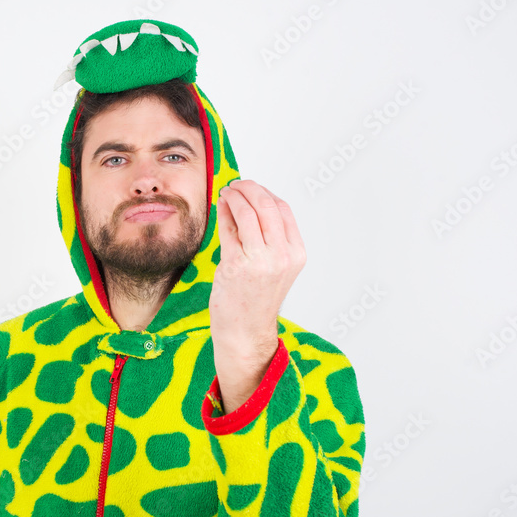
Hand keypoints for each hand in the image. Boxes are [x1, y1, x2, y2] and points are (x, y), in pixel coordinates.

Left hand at [210, 179, 305, 413]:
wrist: (245, 332)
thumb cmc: (255, 300)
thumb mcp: (274, 267)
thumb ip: (268, 239)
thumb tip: (251, 203)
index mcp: (295, 254)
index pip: (283, 210)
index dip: (266, 194)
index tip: (252, 188)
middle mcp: (281, 255)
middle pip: (266, 205)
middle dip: (249, 188)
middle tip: (237, 184)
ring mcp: (259, 260)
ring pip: (247, 212)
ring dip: (234, 196)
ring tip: (226, 192)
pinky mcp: (236, 264)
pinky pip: (229, 228)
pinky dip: (224, 211)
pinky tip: (220, 206)